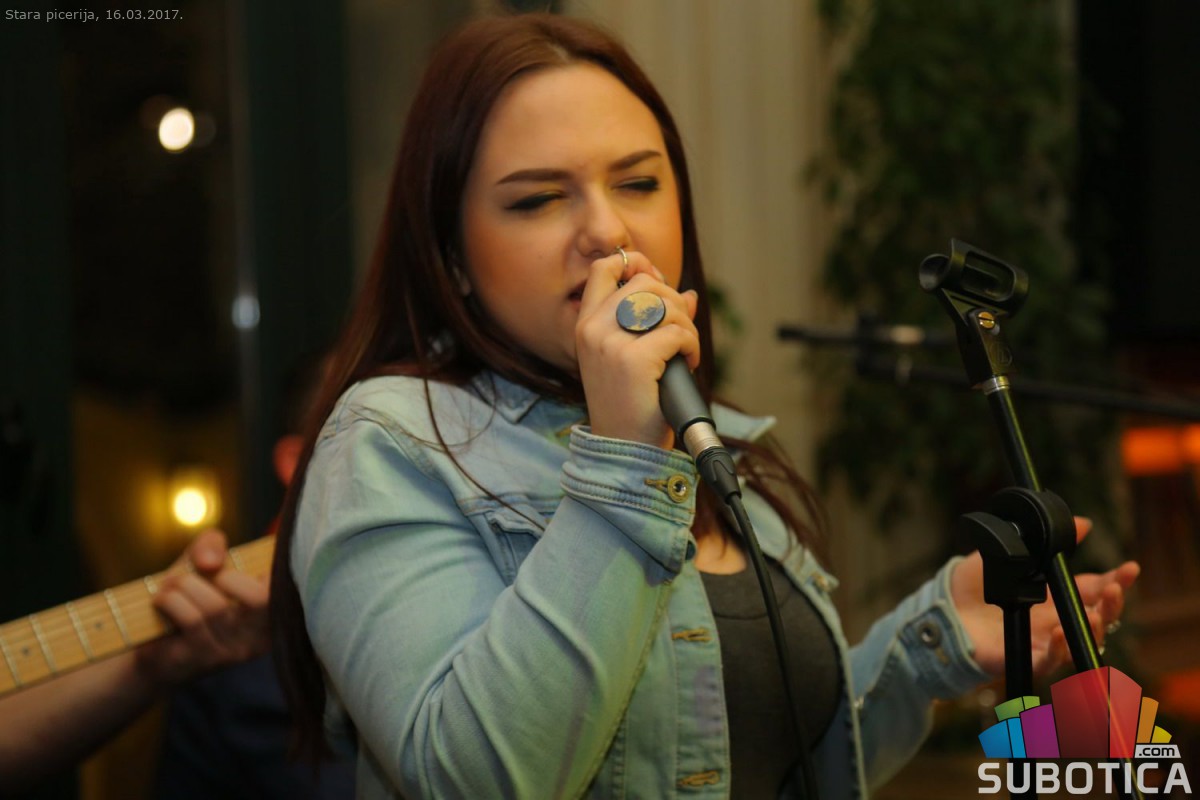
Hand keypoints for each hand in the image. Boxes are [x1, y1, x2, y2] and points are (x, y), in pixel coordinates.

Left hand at [136, 529, 270, 686]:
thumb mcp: (204, 563)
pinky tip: (161, 601)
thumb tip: (211, 563)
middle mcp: (258, 639)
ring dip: (184, 585)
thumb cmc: (188, 596)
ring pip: (216, 607)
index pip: (285, 590)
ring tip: (170, 584)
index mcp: (271, 614)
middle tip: (199, 574)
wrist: (150, 643)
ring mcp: (229, 653)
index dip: (266, 570)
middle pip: (259, 598)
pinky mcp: (199, 660)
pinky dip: (169, 599)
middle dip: (223, 576)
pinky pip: (189, 620)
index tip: (232, 568)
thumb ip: (212, 545)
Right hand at [575, 249, 699, 448]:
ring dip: (686, 324)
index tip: (661, 288)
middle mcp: (592, 329)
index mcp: (585, 325)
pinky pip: (677, 332)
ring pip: (664, 304)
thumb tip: (689, 296)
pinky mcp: (634, 359)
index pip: (605, 267)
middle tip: (679, 332)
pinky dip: (692, 345)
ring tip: (685, 350)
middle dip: (673, 301)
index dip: (638, 265)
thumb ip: (653, 321)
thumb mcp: (633, 357)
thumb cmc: (630, 406)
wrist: (624, 450)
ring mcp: (610, 343)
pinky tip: (688, 362)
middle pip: (644, 281)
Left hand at [950, 517, 1139, 677]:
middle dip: (1112, 604)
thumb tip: (1083, 522)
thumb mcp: (1007, 553)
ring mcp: (1041, 641)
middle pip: (1095, 616)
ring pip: (1080, 641)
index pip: (1092, 588)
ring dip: (1093, 628)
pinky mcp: (1023, 659)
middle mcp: (1053, 619)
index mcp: (1052, 594)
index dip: (1115, 580)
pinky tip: (1060, 632)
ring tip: (1096, 612)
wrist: (940, 609)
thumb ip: (1041, 539)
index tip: (1130, 568)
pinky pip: (1049, 661)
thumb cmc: (971, 585)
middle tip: (1116, 589)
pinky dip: (1059, 649)